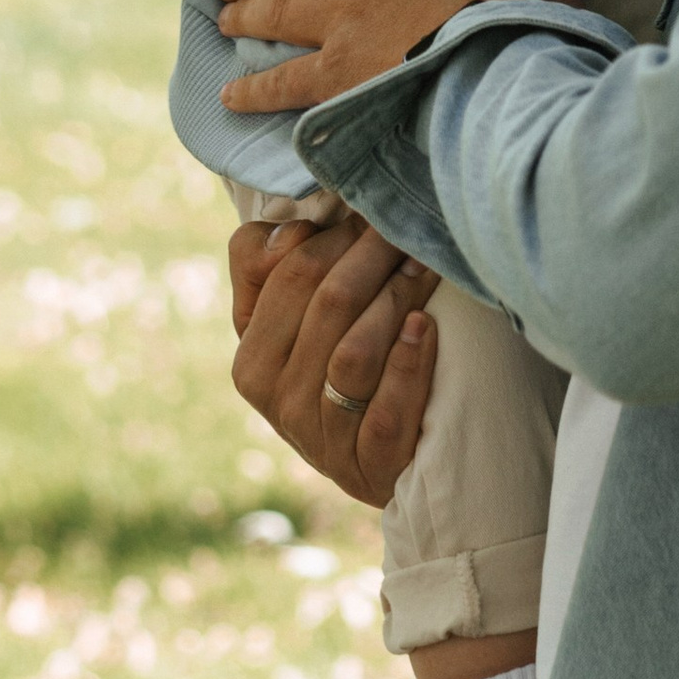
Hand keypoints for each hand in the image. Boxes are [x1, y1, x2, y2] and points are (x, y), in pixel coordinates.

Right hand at [228, 208, 440, 506]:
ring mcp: (323, 440)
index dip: (337, 235)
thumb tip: (294, 231)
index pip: (289, 275)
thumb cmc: (333, 371)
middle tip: (411, 229)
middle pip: (327, 305)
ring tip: (426, 268)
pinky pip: (386, 412)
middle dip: (374, 256)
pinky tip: (426, 329)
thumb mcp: (288, 325)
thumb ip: (268, 266)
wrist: (376, 466)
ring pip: (354, 355)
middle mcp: (279, 403)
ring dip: (396, 301)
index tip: (376, 212)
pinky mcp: (370, 467)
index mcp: (252, 362)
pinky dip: (407, 366)